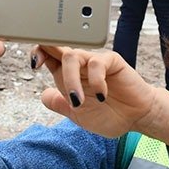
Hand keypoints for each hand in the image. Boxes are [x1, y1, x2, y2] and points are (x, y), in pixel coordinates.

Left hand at [33, 45, 159, 138]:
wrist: (136, 119)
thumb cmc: (109, 114)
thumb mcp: (78, 115)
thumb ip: (60, 104)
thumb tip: (43, 95)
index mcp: (69, 74)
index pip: (50, 55)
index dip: (38, 52)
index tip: (33, 64)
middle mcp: (80, 65)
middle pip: (57, 49)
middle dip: (43, 51)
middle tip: (37, 66)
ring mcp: (95, 62)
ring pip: (72, 56)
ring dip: (70, 80)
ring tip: (78, 102)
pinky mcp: (112, 62)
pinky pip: (96, 63)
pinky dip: (95, 81)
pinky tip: (101, 96)